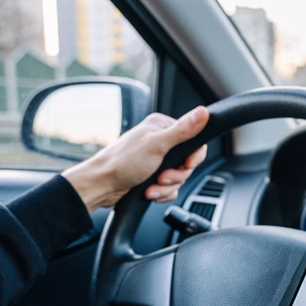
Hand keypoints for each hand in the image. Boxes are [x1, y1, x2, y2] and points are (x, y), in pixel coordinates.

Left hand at [62, 106, 209, 211]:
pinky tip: (150, 192)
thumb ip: (183, 130)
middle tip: (162, 177)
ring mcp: (157, 160)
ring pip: (179, 178)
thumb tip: (203, 112)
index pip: (195, 141)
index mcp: (162, 127)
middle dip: (176, 176)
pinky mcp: (153, 175)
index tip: (185, 165)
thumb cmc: (122, 162)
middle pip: (188, 163)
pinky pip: (170, 188)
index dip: (193, 158)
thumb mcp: (157, 145)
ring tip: (151, 186)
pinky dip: (162, 193)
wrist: (102, 185)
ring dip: (167, 186)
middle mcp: (161, 141)